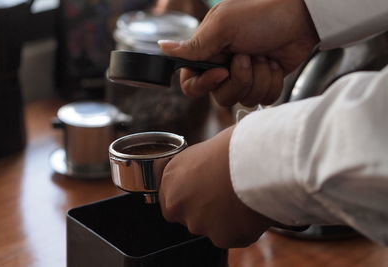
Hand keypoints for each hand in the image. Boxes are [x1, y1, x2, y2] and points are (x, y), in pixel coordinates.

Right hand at [159, 0, 319, 106]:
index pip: (192, 84)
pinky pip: (263, 99)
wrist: (301, 19)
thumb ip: (194, 45)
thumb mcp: (223, 27)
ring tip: (265, 57)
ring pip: (243, 99)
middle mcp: (224, 66)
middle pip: (219, 96)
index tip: (222, 72)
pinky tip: (275, 64)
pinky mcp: (263, 82)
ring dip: (258, 78)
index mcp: (208, 52)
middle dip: (239, 80)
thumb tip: (163, 48)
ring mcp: (245, 76)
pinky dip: (271, 82)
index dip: (205, 84)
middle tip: (250, 56)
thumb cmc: (262, 15)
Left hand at [159, 127, 274, 247]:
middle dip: (206, 212)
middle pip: (190, 217)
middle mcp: (178, 204)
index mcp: (170, 180)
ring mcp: (198, 223)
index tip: (205, 194)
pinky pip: (233, 236)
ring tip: (242, 197)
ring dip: (225, 219)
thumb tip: (200, 178)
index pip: (171, 201)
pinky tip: (250, 208)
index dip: (191, 199)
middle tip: (226, 196)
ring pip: (212, 228)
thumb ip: (192, 173)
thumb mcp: (200, 153)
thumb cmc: (231, 148)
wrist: (252, 160)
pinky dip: (242, 227)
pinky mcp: (220, 238)